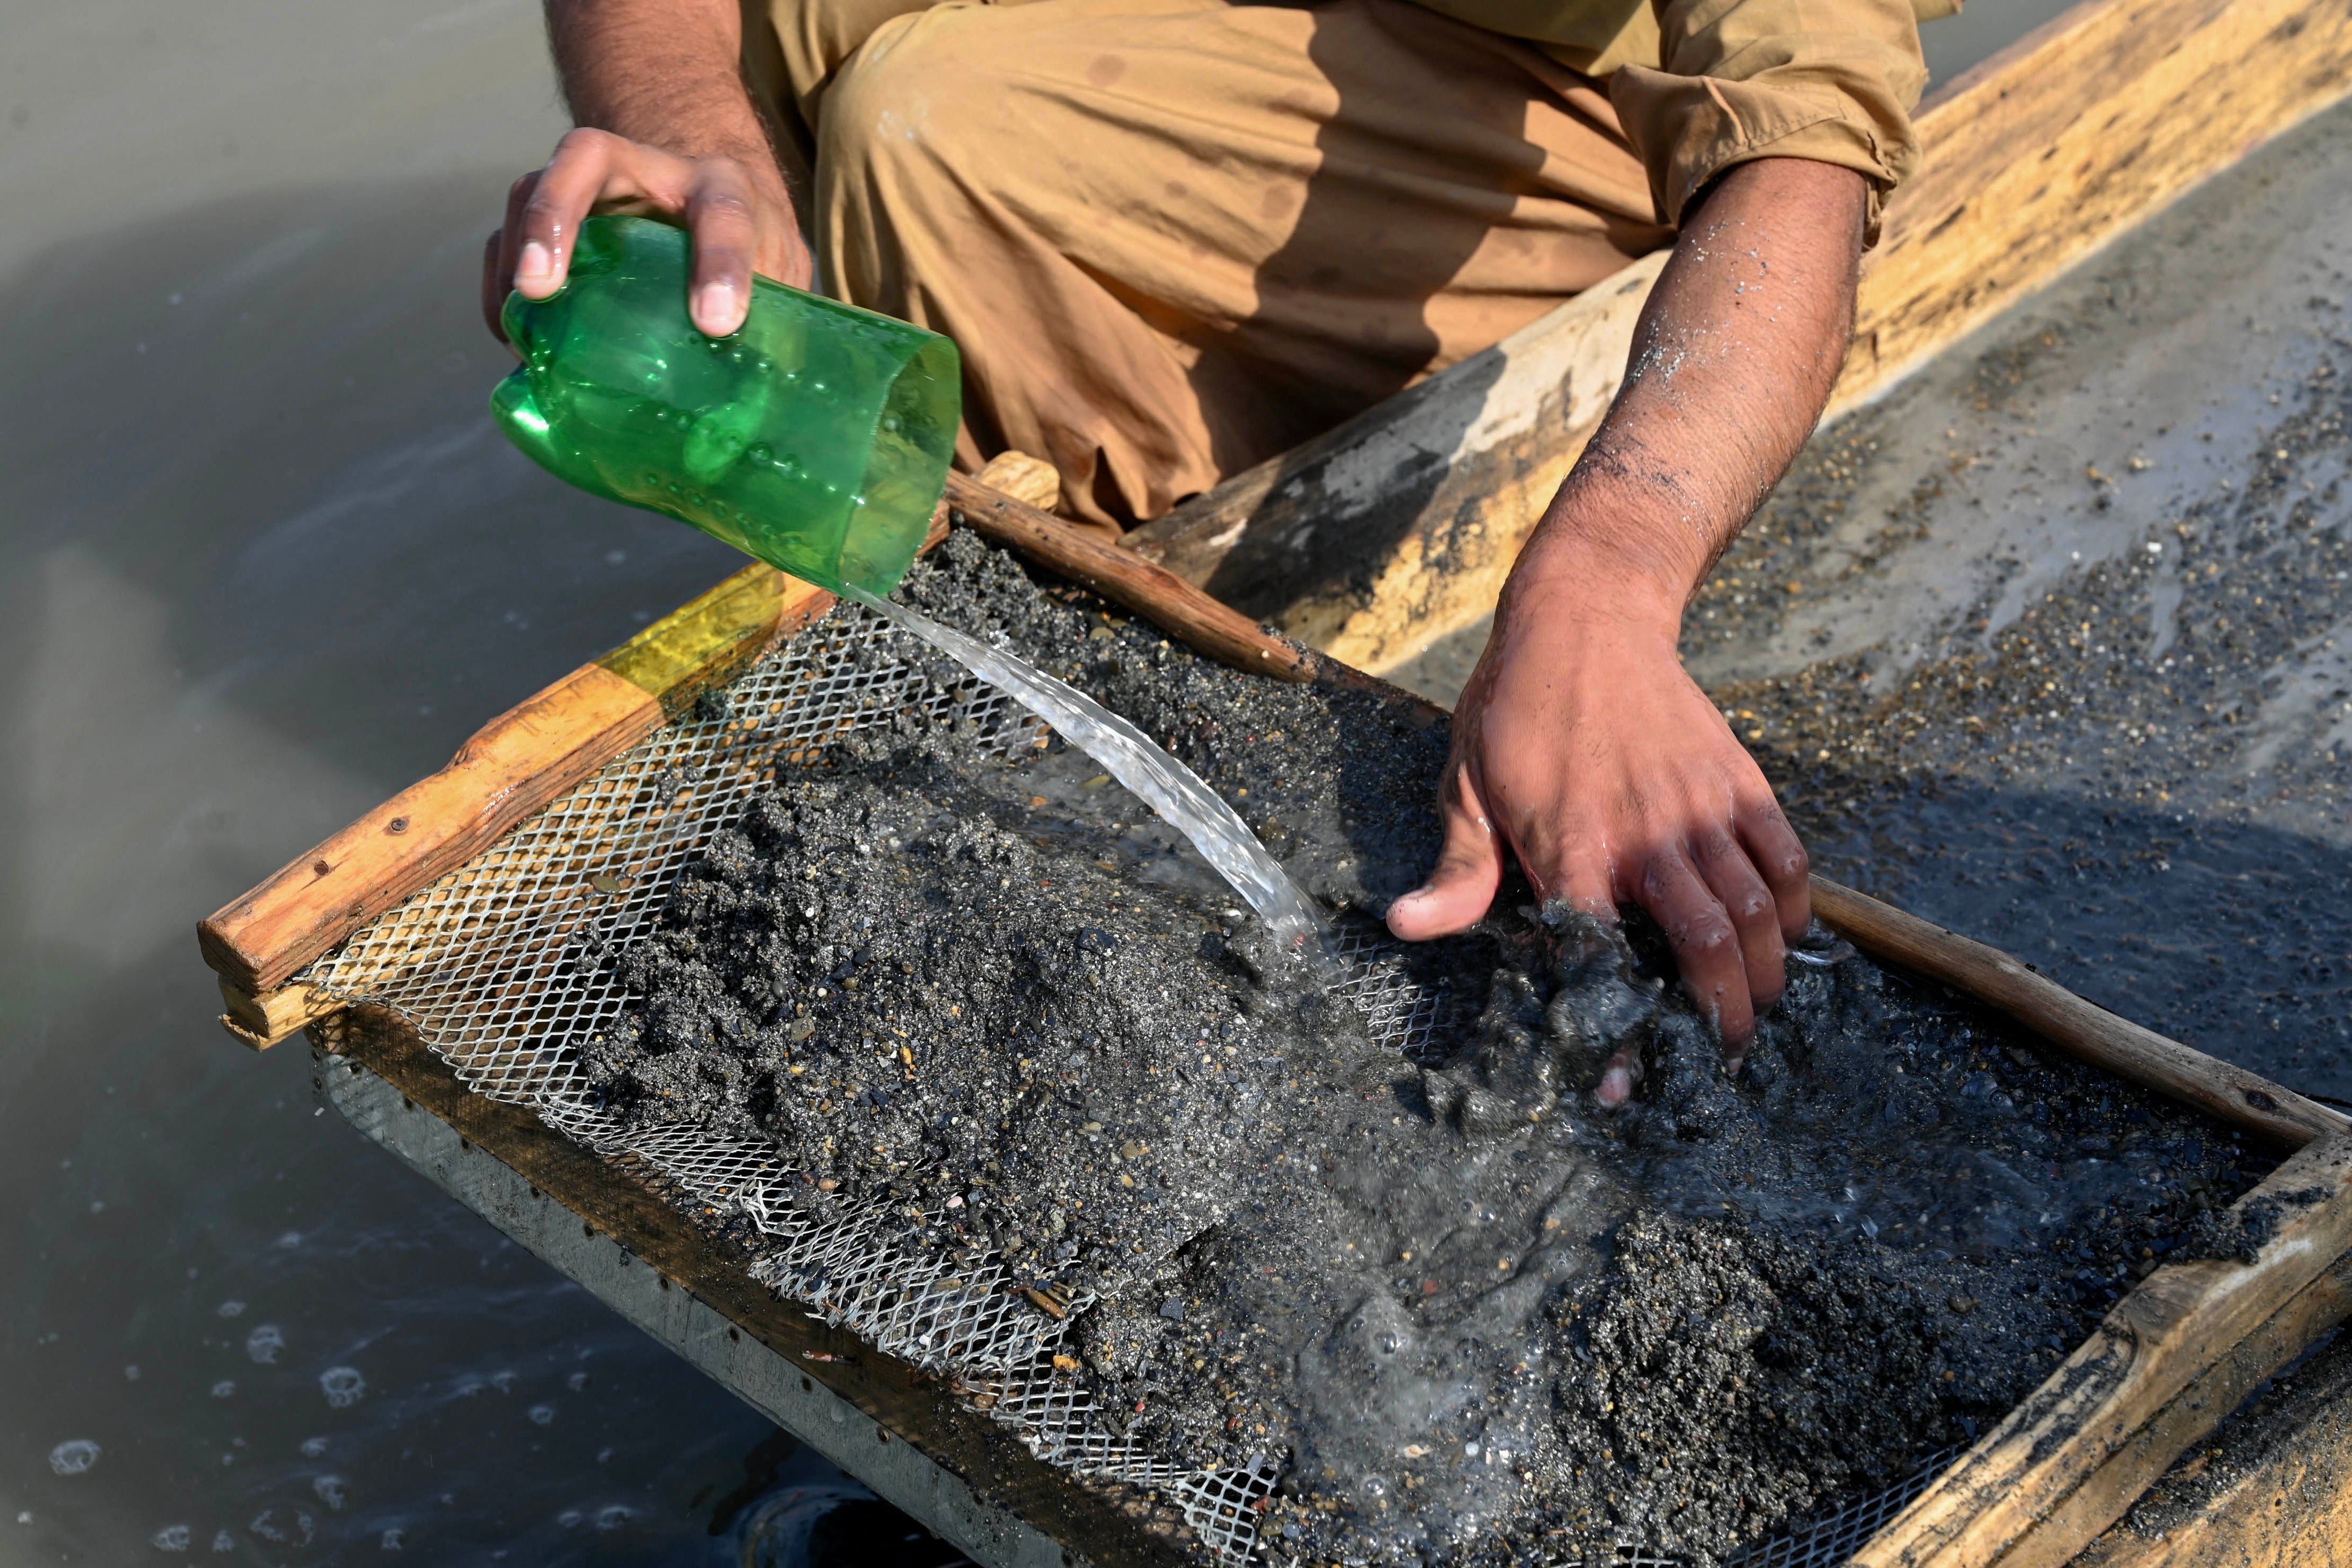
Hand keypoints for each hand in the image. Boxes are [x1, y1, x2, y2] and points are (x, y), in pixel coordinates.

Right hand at [482, 127, 811, 342]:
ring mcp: (591, 189)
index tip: (716, 322)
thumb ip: (780, 320)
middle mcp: (648, 170)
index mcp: (723, 188)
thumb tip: (761, 402)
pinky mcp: (556, 221)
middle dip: (555, 214)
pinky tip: (512, 336)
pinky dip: (501, 285)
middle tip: (542, 285)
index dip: (721, 264)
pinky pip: (510, 237)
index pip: (725, 213)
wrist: (714, 205)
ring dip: (516, 253)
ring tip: (518, 322)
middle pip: (589, 157)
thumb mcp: (780, 277)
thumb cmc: (752, 250)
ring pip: (532, 189)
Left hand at [1386, 564, 1809, 1104]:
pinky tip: (1782, 939)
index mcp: (1572, 844)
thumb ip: (1456, 869)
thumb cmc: (1515, 709)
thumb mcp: (1466, 786)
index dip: (1612, 1028)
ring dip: (1763, 974)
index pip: (1599, 955)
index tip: (1620, 1084)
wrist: (1586, 616)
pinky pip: (1786, 857)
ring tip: (1754, 1012)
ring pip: (1755, 909)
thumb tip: (1405, 927)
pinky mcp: (1739, 781)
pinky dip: (1794, 908)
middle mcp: (1646, 832)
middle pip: (1704, 944)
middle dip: (1720, 1015)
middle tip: (1717, 1056)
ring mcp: (1700, 806)